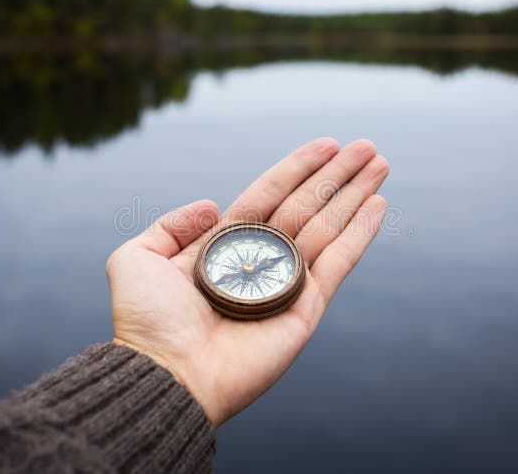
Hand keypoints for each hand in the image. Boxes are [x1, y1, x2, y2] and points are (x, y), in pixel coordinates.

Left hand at [106, 138, 388, 425]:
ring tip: (380, 163)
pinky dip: (360, 234)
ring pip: (329, 226)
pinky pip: (339, 263)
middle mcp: (260, 261)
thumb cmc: (147, 322)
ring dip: (356, 194)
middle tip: (367, 147)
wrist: (167, 374)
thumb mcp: (137, 258)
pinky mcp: (306, 309)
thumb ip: (169, 225)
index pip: (270, 195)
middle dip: (337, 175)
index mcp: (225, 246)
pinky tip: (378, 205)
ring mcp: (287, 284)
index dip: (298, 168)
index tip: (328, 143)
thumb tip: (211, 205)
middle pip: (307, 205)